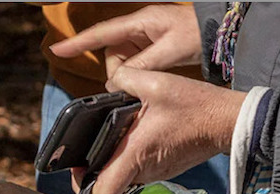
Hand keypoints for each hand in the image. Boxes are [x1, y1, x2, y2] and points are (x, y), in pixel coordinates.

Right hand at [49, 4, 202, 78]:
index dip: (78, 43)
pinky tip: (151, 79)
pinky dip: (138, 74)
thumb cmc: (199, 34)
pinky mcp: (152, 49)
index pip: (100, 33)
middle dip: (118, 71)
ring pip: (123, 61)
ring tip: (149, 80)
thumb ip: (141, 67)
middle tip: (133, 84)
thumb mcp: (170, 51)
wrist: (223, 33)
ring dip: (129, 75)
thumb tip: (117, 83)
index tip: (56, 50)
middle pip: (112, 53)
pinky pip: (135, 64)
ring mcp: (145, 38)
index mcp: (140, 22)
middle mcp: (138, 28)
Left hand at [74, 67, 245, 193]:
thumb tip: (110, 82)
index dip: (86, 190)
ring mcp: (155, 175)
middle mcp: (143, 172)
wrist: (228, 122)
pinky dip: (132, 160)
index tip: (82, 170)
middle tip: (92, 154)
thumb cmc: (196, 106)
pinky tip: (137, 138)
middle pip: (108, 190)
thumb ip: (126, 79)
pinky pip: (139, 172)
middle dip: (95, 176)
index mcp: (134, 155)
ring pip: (123, 181)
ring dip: (114, 165)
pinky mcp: (164, 171)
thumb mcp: (156, 83)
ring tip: (116, 139)